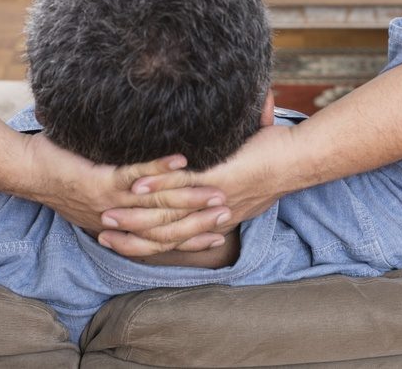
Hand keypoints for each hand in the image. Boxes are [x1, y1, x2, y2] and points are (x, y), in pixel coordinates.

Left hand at [21, 133, 229, 246]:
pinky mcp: (100, 181)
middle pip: (167, 226)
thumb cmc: (62, 177)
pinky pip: (136, 175)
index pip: (163, 239)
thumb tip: (146, 193)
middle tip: (229, 212)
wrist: (27, 172)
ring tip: (217, 189)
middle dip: (200, 220)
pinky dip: (160, 168)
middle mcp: (117, 220)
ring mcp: (110, 202)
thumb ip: (122, 197)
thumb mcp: (95, 197)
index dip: (192, 238)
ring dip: (190, 196)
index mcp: (118, 227)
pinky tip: (182, 159)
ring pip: (157, 204)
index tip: (220, 232)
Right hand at [98, 124, 297, 252]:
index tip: (118, 240)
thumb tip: (213, 172)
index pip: (173, 239)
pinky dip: (156, 187)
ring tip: (107, 214)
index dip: (145, 243)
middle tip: (101, 235)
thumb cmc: (274, 160)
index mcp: (217, 220)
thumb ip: (225, 175)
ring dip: (134, 217)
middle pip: (164, 236)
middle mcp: (213, 217)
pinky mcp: (218, 181)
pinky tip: (133, 187)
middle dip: (130, 237)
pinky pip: (180, 188)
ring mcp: (214, 200)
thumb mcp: (244, 175)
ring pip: (167, 216)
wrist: (299, 159)